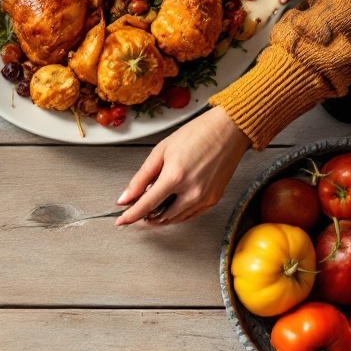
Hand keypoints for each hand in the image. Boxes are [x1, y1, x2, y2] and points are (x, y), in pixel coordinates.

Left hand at [115, 106, 251, 225]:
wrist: (229, 130)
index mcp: (175, 177)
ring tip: (151, 206)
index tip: (121, 221)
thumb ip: (141, 178)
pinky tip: (169, 206)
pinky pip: (190, 215)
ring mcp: (204, 198)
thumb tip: (126, 197)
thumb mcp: (161, 152)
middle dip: (145, 217)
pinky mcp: (213, 199)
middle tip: (136, 210)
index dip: (130, 216)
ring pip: (175, 219)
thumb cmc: (198, 134)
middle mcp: (191, 191)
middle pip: (160, 217)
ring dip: (160, 217)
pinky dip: (176, 214)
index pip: (146, 206)